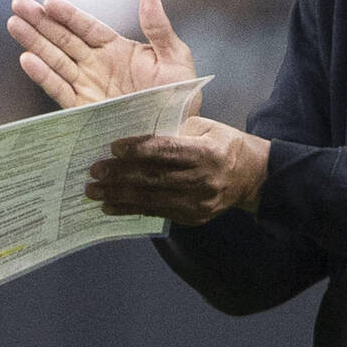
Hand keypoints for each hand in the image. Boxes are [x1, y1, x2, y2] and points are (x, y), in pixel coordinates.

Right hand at [7, 0, 195, 108]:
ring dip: (34, 42)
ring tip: (14, 24)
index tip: (49, 1)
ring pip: (56, 60)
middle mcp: (98, 65)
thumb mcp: (175, 58)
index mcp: (117, 49)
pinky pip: (60, 89)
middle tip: (18, 4)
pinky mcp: (84, 109)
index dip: (68, 14)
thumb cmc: (180, 95)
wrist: (178, 132)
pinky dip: (44, 76)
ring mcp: (88, 86)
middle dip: (41, 22)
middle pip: (64, 39)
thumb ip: (158, 28)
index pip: (87, 27)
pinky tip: (27, 60)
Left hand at [85, 116, 269, 223]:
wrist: (253, 177)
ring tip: (94, 191)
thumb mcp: (207, 128)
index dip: (139, 149)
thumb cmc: (225, 144)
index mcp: (208, 152)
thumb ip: (177, 131)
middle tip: (94, 172)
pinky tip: (111, 206)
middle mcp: (203, 180)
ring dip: (119, 196)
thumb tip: (139, 133)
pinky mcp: (193, 218)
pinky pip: (157, 213)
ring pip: (152, 200)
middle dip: (121, 175)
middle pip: (155, 178)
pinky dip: (131, 210)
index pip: (168, 151)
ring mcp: (198, 203)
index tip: (114, 147)